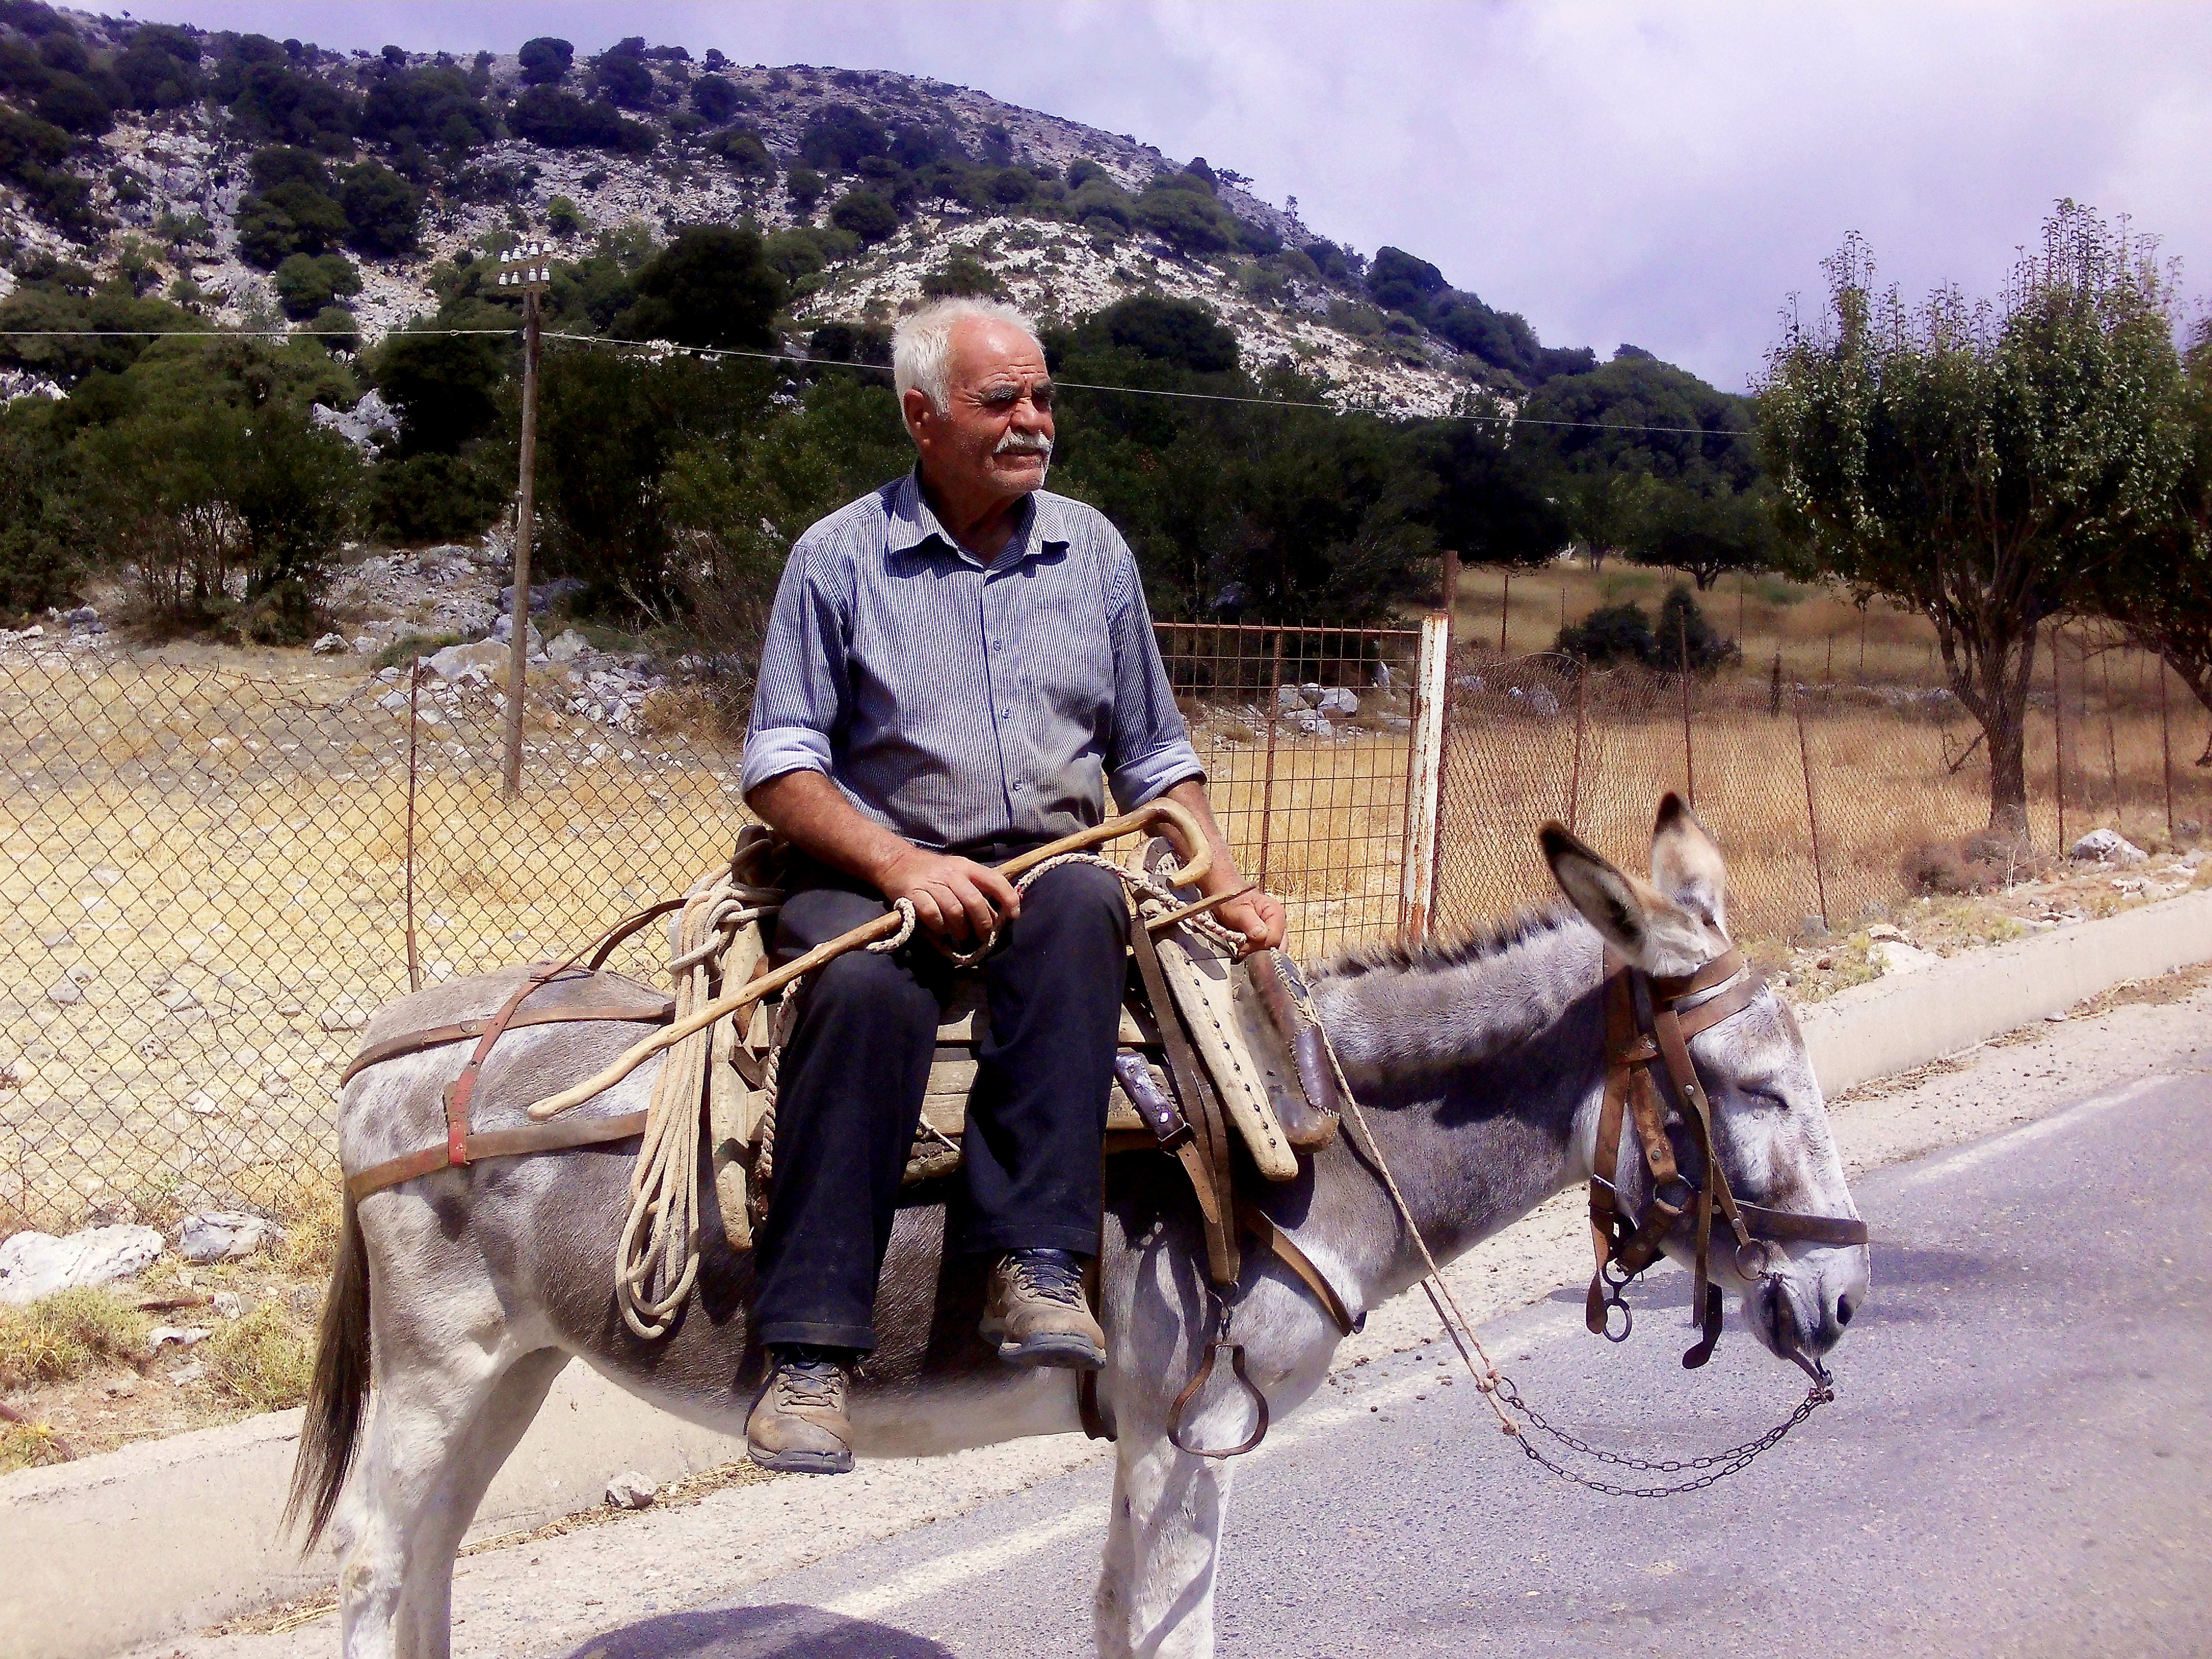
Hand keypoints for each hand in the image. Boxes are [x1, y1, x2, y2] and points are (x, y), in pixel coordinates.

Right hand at [877, 847, 1020, 945]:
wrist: (897, 862)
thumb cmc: (934, 873)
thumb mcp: (959, 873)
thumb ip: (978, 890)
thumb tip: (1001, 915)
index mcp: (967, 867)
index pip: (995, 880)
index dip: (1008, 898)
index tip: (1013, 915)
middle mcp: (952, 873)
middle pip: (974, 901)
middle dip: (982, 923)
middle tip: (982, 936)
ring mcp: (932, 883)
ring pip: (955, 911)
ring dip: (960, 929)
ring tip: (960, 934)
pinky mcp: (914, 894)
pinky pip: (933, 915)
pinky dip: (939, 927)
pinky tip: (940, 929)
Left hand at [1211, 885, 1286, 952]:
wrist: (1226, 897)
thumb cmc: (1232, 901)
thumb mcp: (1237, 910)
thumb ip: (1249, 922)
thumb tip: (1262, 935)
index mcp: (1276, 913)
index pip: (1274, 939)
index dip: (1258, 946)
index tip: (1242, 946)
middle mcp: (1280, 923)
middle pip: (1276, 947)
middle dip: (1258, 952)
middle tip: (1241, 948)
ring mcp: (1276, 932)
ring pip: (1272, 951)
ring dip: (1256, 953)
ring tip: (1242, 947)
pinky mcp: (1269, 938)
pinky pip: (1266, 951)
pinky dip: (1255, 953)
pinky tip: (1245, 949)